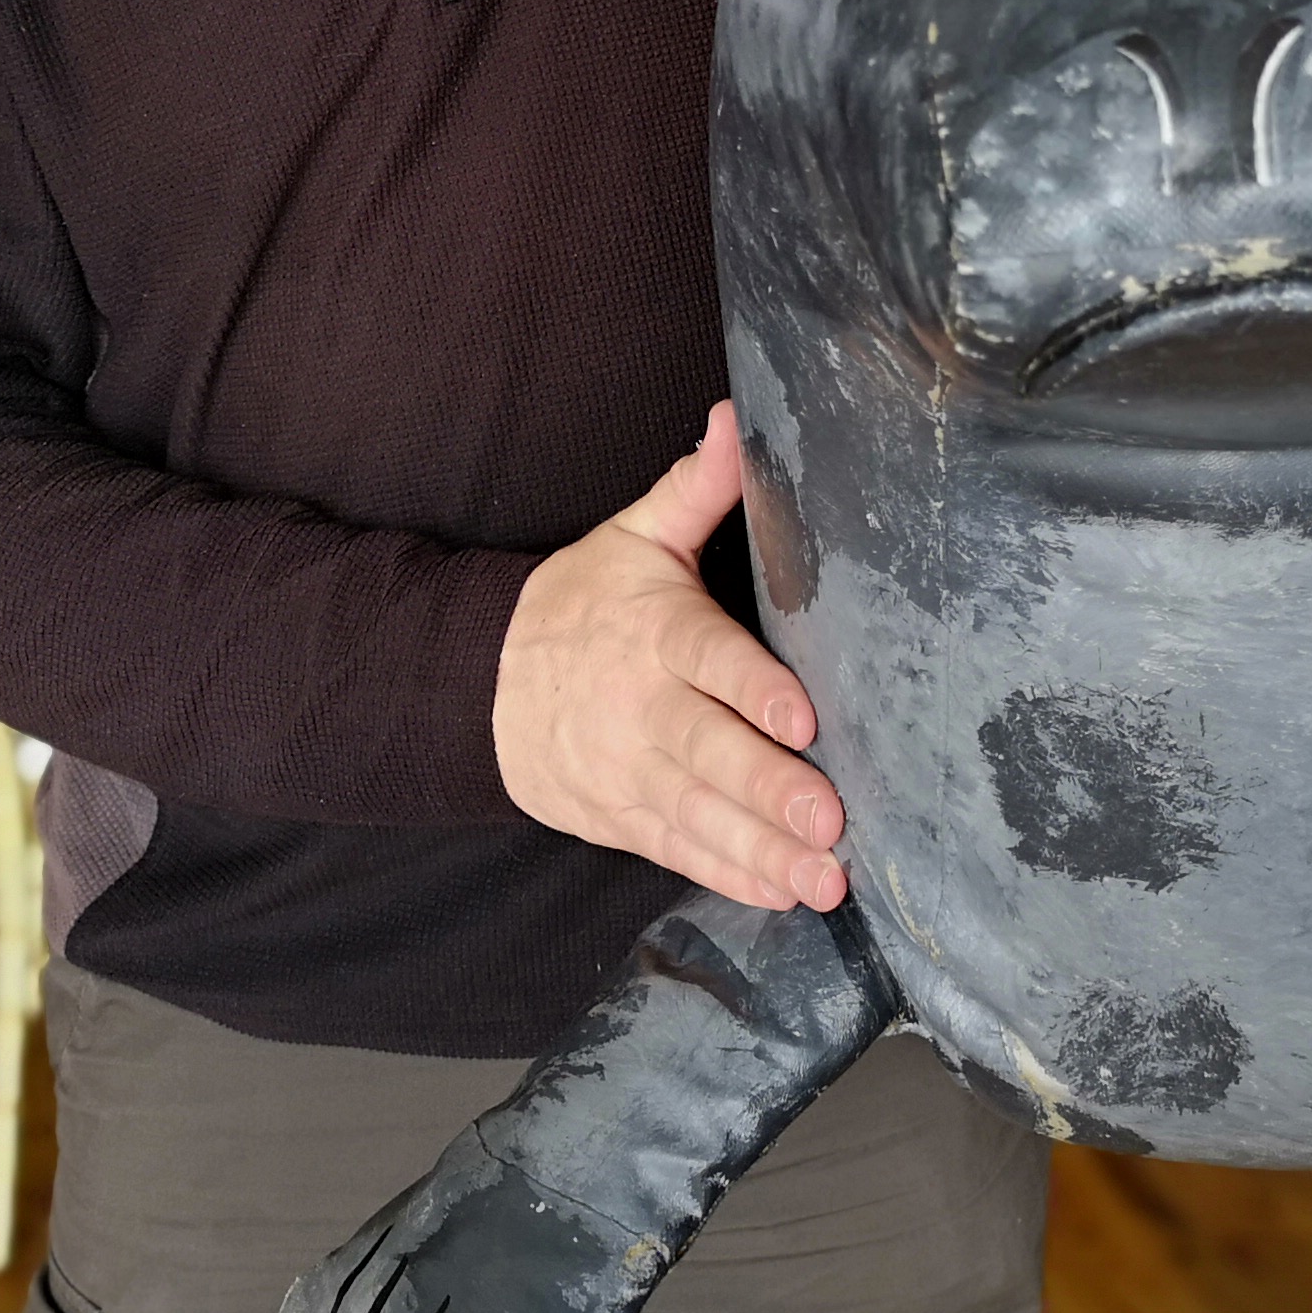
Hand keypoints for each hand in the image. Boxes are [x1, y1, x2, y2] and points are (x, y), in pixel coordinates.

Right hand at [493, 404, 845, 911]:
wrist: (482, 684)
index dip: (753, 691)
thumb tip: (741, 420)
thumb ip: (696, 488)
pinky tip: (782, 892)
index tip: (802, 718)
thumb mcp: (634, 536)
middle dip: (768, 788)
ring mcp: (627, 771)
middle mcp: (640, 707)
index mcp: (653, 631)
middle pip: (706, 751)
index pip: (707, 661)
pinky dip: (728, 875)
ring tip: (825, 874)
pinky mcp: (622, 818)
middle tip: (829, 816)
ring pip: (697, 815)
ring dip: (762, 848)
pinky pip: (678, 850)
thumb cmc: (584, 603)